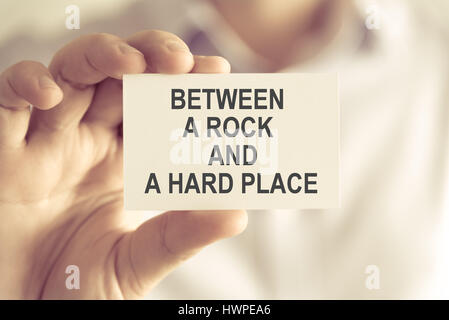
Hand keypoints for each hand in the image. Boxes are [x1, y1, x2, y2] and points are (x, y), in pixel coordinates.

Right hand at [0, 30, 246, 298]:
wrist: (27, 316)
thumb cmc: (76, 290)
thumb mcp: (136, 262)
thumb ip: (181, 235)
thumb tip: (236, 213)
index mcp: (121, 164)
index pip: (155, 109)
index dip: (181, 87)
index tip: (215, 73)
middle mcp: (85, 144)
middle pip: (119, 78)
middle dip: (150, 58)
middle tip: (182, 61)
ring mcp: (44, 144)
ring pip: (71, 74)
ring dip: (101, 57)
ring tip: (134, 62)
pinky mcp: (2, 154)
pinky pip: (9, 102)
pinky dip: (28, 86)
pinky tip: (53, 94)